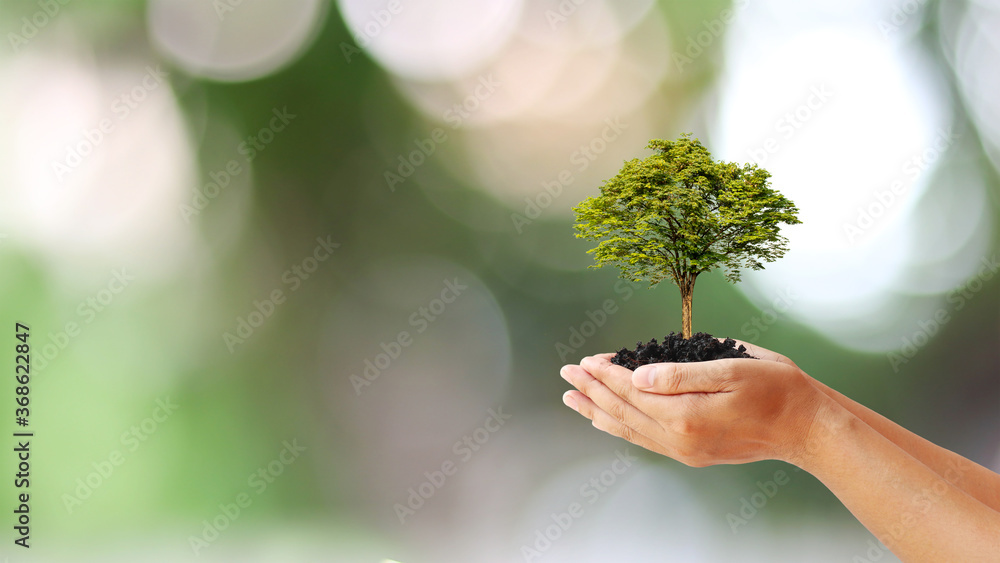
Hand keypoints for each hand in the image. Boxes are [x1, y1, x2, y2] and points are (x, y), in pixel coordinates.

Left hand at [560, 344, 829, 466]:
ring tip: (572, 398)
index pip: (633, 390)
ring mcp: (684, 450)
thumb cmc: (776, 389)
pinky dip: (620, 428)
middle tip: (566, 373)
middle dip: (592, 390)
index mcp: (686, 415)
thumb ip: (681, 374)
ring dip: (598, 411)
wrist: (805, 428)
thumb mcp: (731, 368)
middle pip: (624, 411)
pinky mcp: (691, 454)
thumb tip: (638, 374)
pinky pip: (644, 440)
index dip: (607, 373)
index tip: (587, 359)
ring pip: (629, 429)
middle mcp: (680, 439)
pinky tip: (606, 420)